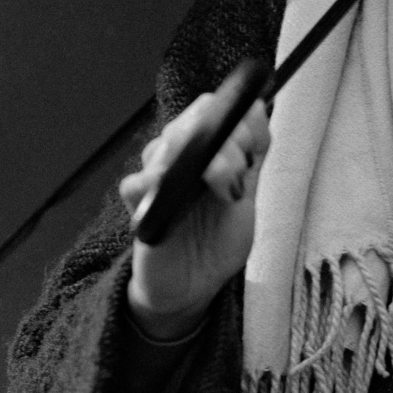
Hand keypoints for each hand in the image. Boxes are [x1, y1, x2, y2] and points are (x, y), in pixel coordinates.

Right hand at [120, 88, 270, 337]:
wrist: (194, 286)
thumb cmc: (217, 241)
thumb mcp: (248, 196)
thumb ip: (254, 154)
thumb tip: (256, 107)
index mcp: (202, 149)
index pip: (210, 109)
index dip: (235, 119)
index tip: (254, 148)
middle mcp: (176, 155)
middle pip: (192, 121)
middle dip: (227, 142)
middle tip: (242, 175)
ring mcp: (153, 176)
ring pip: (169, 144)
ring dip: (207, 163)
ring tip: (226, 192)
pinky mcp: (136, 204)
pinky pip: (138, 181)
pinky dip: (160, 182)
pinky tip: (180, 195)